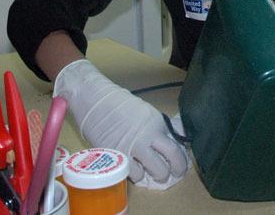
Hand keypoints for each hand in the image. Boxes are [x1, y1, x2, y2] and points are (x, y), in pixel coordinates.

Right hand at [53, 59, 187, 182]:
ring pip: (152, 173)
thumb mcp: (145, 112)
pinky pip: (133, 174)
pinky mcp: (117, 156)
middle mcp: (148, 136)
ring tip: (149, 172)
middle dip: (171, 172)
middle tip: (169, 174)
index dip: (180, 160)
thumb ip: (157, 127)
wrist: (94, 99)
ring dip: (152, 175)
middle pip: (169, 163)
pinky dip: (134, 174)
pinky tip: (133, 168)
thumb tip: (171, 141)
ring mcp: (132, 147)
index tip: (180, 165)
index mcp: (157, 123)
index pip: (176, 148)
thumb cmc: (118, 103)